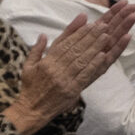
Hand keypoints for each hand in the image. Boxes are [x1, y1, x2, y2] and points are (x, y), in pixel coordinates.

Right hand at [18, 4, 134, 124]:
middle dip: (90, 36)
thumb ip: (36, 50)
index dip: (78, 33)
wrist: (31, 110)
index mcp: (45, 63)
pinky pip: (85, 75)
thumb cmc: (29, 88)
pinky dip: (94, 64)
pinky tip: (103, 55)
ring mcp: (64, 80)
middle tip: (102, 25)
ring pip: (81, 60)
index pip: (64, 44)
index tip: (89, 23)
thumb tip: (43, 34)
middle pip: (75, 49)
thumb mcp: (27, 67)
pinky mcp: (71, 90)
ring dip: (95, 47)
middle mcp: (55, 69)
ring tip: (106, 36)